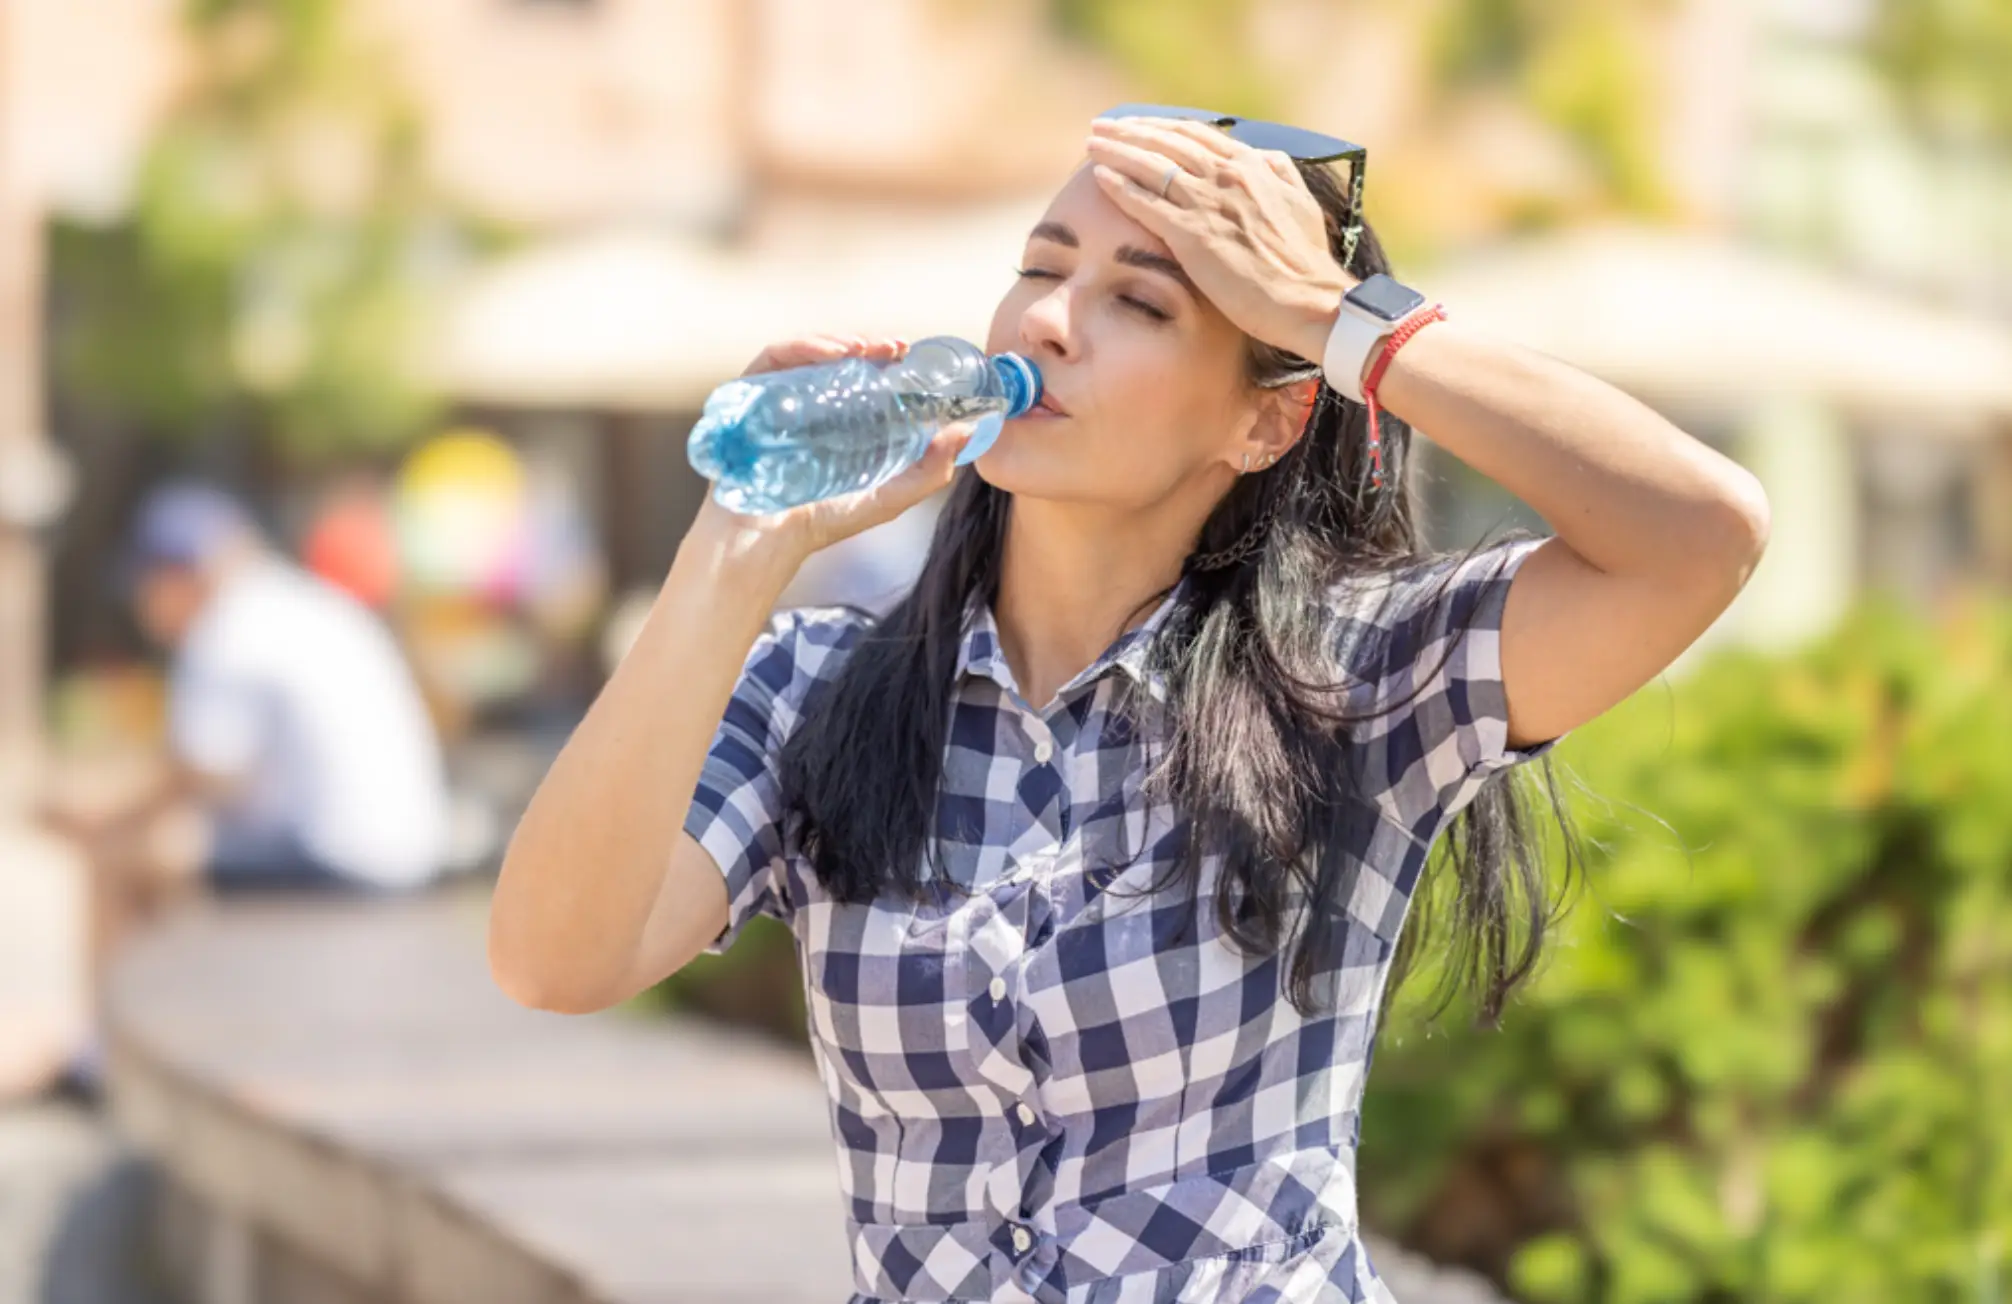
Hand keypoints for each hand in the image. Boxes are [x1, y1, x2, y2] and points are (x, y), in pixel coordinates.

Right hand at [684, 333, 975, 571]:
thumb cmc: (822, 520)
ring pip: (809, 352)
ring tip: (866, 347)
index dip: (888, 359)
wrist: (766, 540)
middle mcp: (809, 402)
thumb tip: (967, 430)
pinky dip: (803, 348)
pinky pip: (774, 359)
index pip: (864, 374)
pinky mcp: (750, 395)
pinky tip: (832, 354)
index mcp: (840, 418)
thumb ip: (930, 470)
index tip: (911, 353)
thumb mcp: (888, 496)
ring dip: (839, 340)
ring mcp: (778, 396)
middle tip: (896, 347)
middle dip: (869, 344)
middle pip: (838, 357)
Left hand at [1085, 117, 1354, 361]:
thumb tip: (1265, 155)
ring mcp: (1209, 203)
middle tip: (1102, 126)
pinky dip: (1121, 186)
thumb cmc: (1306, 263)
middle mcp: (1228, 176)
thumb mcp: (1300, 204)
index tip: (1137, 124)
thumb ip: (1279, 174)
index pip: (1197, 134)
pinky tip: (1100, 178)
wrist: (1310, 301)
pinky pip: (1147, 202)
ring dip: (1117, 150)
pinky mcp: (1193, 235)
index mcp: (1254, 165)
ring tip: (1092, 144)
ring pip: (1152, 165)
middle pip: (1167, 141)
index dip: (1162, 126)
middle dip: (1130, 130)